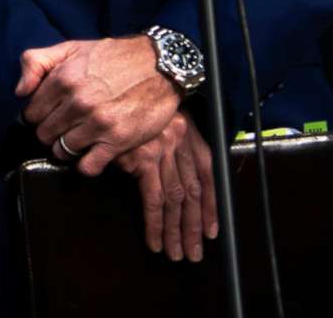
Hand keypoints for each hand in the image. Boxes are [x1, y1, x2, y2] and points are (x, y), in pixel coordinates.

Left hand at [16, 36, 184, 173]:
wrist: (160, 65)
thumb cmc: (113, 56)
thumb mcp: (71, 47)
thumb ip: (36, 62)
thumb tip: (19, 92)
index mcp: (62, 79)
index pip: (31, 113)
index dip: (37, 116)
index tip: (49, 116)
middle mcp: (77, 102)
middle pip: (44, 134)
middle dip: (50, 133)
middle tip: (63, 128)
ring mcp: (97, 123)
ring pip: (62, 151)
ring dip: (66, 149)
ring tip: (77, 140)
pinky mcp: (117, 140)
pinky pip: (88, 167)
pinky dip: (85, 165)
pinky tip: (91, 154)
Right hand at [118, 111, 219, 260]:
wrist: (122, 79)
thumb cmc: (135, 101)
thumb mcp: (162, 117)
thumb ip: (170, 145)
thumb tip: (170, 178)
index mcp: (190, 134)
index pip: (207, 177)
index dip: (211, 207)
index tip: (211, 231)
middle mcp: (181, 143)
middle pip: (192, 193)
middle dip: (194, 227)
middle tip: (193, 252)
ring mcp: (164, 151)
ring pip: (175, 200)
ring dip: (176, 231)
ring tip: (176, 253)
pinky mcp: (144, 158)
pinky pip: (153, 199)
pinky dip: (155, 223)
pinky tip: (156, 239)